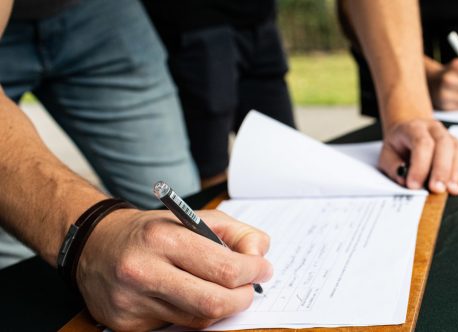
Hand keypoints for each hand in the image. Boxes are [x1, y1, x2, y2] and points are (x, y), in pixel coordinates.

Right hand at [77, 209, 272, 329]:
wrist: (94, 245)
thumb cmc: (151, 232)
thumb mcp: (193, 217)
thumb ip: (235, 233)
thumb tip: (260, 254)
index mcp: (163, 238)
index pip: (224, 268)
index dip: (253, 272)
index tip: (263, 270)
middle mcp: (144, 271)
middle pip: (214, 302)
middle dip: (242, 298)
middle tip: (249, 289)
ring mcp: (133, 302)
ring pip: (199, 319)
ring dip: (220, 306)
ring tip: (221, 289)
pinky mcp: (127, 324)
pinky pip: (177, 326)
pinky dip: (192, 314)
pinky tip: (187, 297)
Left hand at [379, 118, 457, 194]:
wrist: (408, 133)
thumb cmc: (398, 146)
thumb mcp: (387, 155)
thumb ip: (393, 168)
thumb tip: (404, 181)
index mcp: (414, 128)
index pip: (421, 143)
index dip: (419, 166)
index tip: (414, 185)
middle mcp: (434, 129)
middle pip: (444, 145)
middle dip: (441, 170)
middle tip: (436, 189)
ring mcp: (449, 137)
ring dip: (456, 173)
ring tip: (451, 190)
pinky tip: (457, 185)